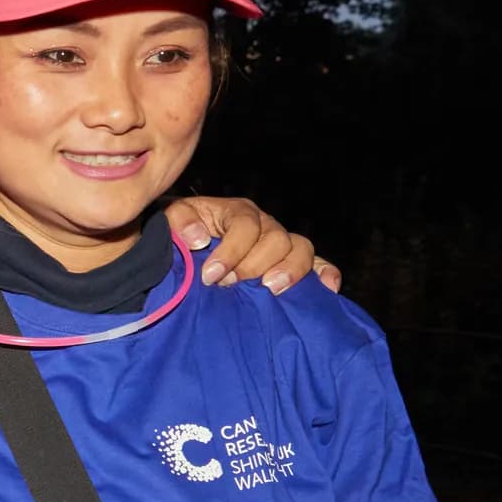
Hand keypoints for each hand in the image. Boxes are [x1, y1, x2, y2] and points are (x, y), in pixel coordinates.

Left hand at [168, 197, 341, 294]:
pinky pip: (318, 263)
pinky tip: (327, 289)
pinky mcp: (293, 262)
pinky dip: (325, 274)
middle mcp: (265, 225)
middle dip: (253, 265)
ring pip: (300, 249)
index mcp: (238, 212)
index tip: (210, 277)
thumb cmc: (184, 232)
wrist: (189, 242)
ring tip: (270, 289)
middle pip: (276, 239)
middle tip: (230, 285)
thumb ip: (180, 222)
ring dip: (289, 271)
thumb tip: (198, 238)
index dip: (231, 252)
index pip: (245, 226)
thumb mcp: (175, 219)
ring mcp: (282, 244)